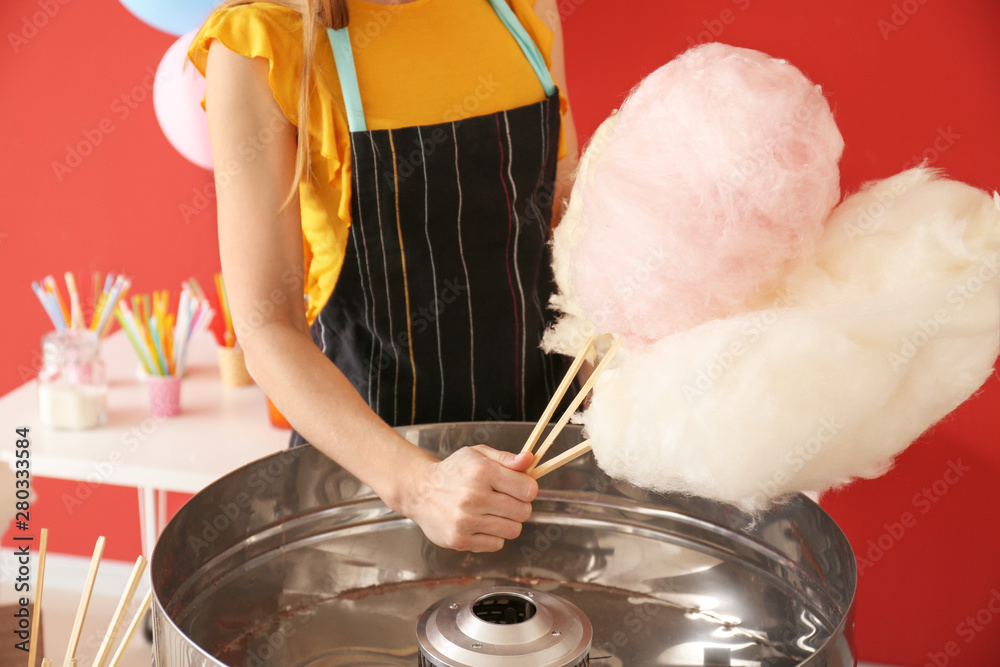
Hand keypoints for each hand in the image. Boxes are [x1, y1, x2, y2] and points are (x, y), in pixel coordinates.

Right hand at [398, 445, 537, 551]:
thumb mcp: (478, 454)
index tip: (519, 488)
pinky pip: (496, 544)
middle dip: (519, 506)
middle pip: (523, 512)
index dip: (528, 489)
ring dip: (507, 522)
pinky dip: (493, 536)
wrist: (419, 490)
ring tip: (492, 513)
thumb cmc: (453, 472)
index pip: (528, 489)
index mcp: (481, 472)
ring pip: (513, 530)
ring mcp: (465, 521)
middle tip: (504, 501)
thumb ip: (506, 458)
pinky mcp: (459, 539)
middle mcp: (473, 497)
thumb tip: (529, 460)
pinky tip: (480, 524)